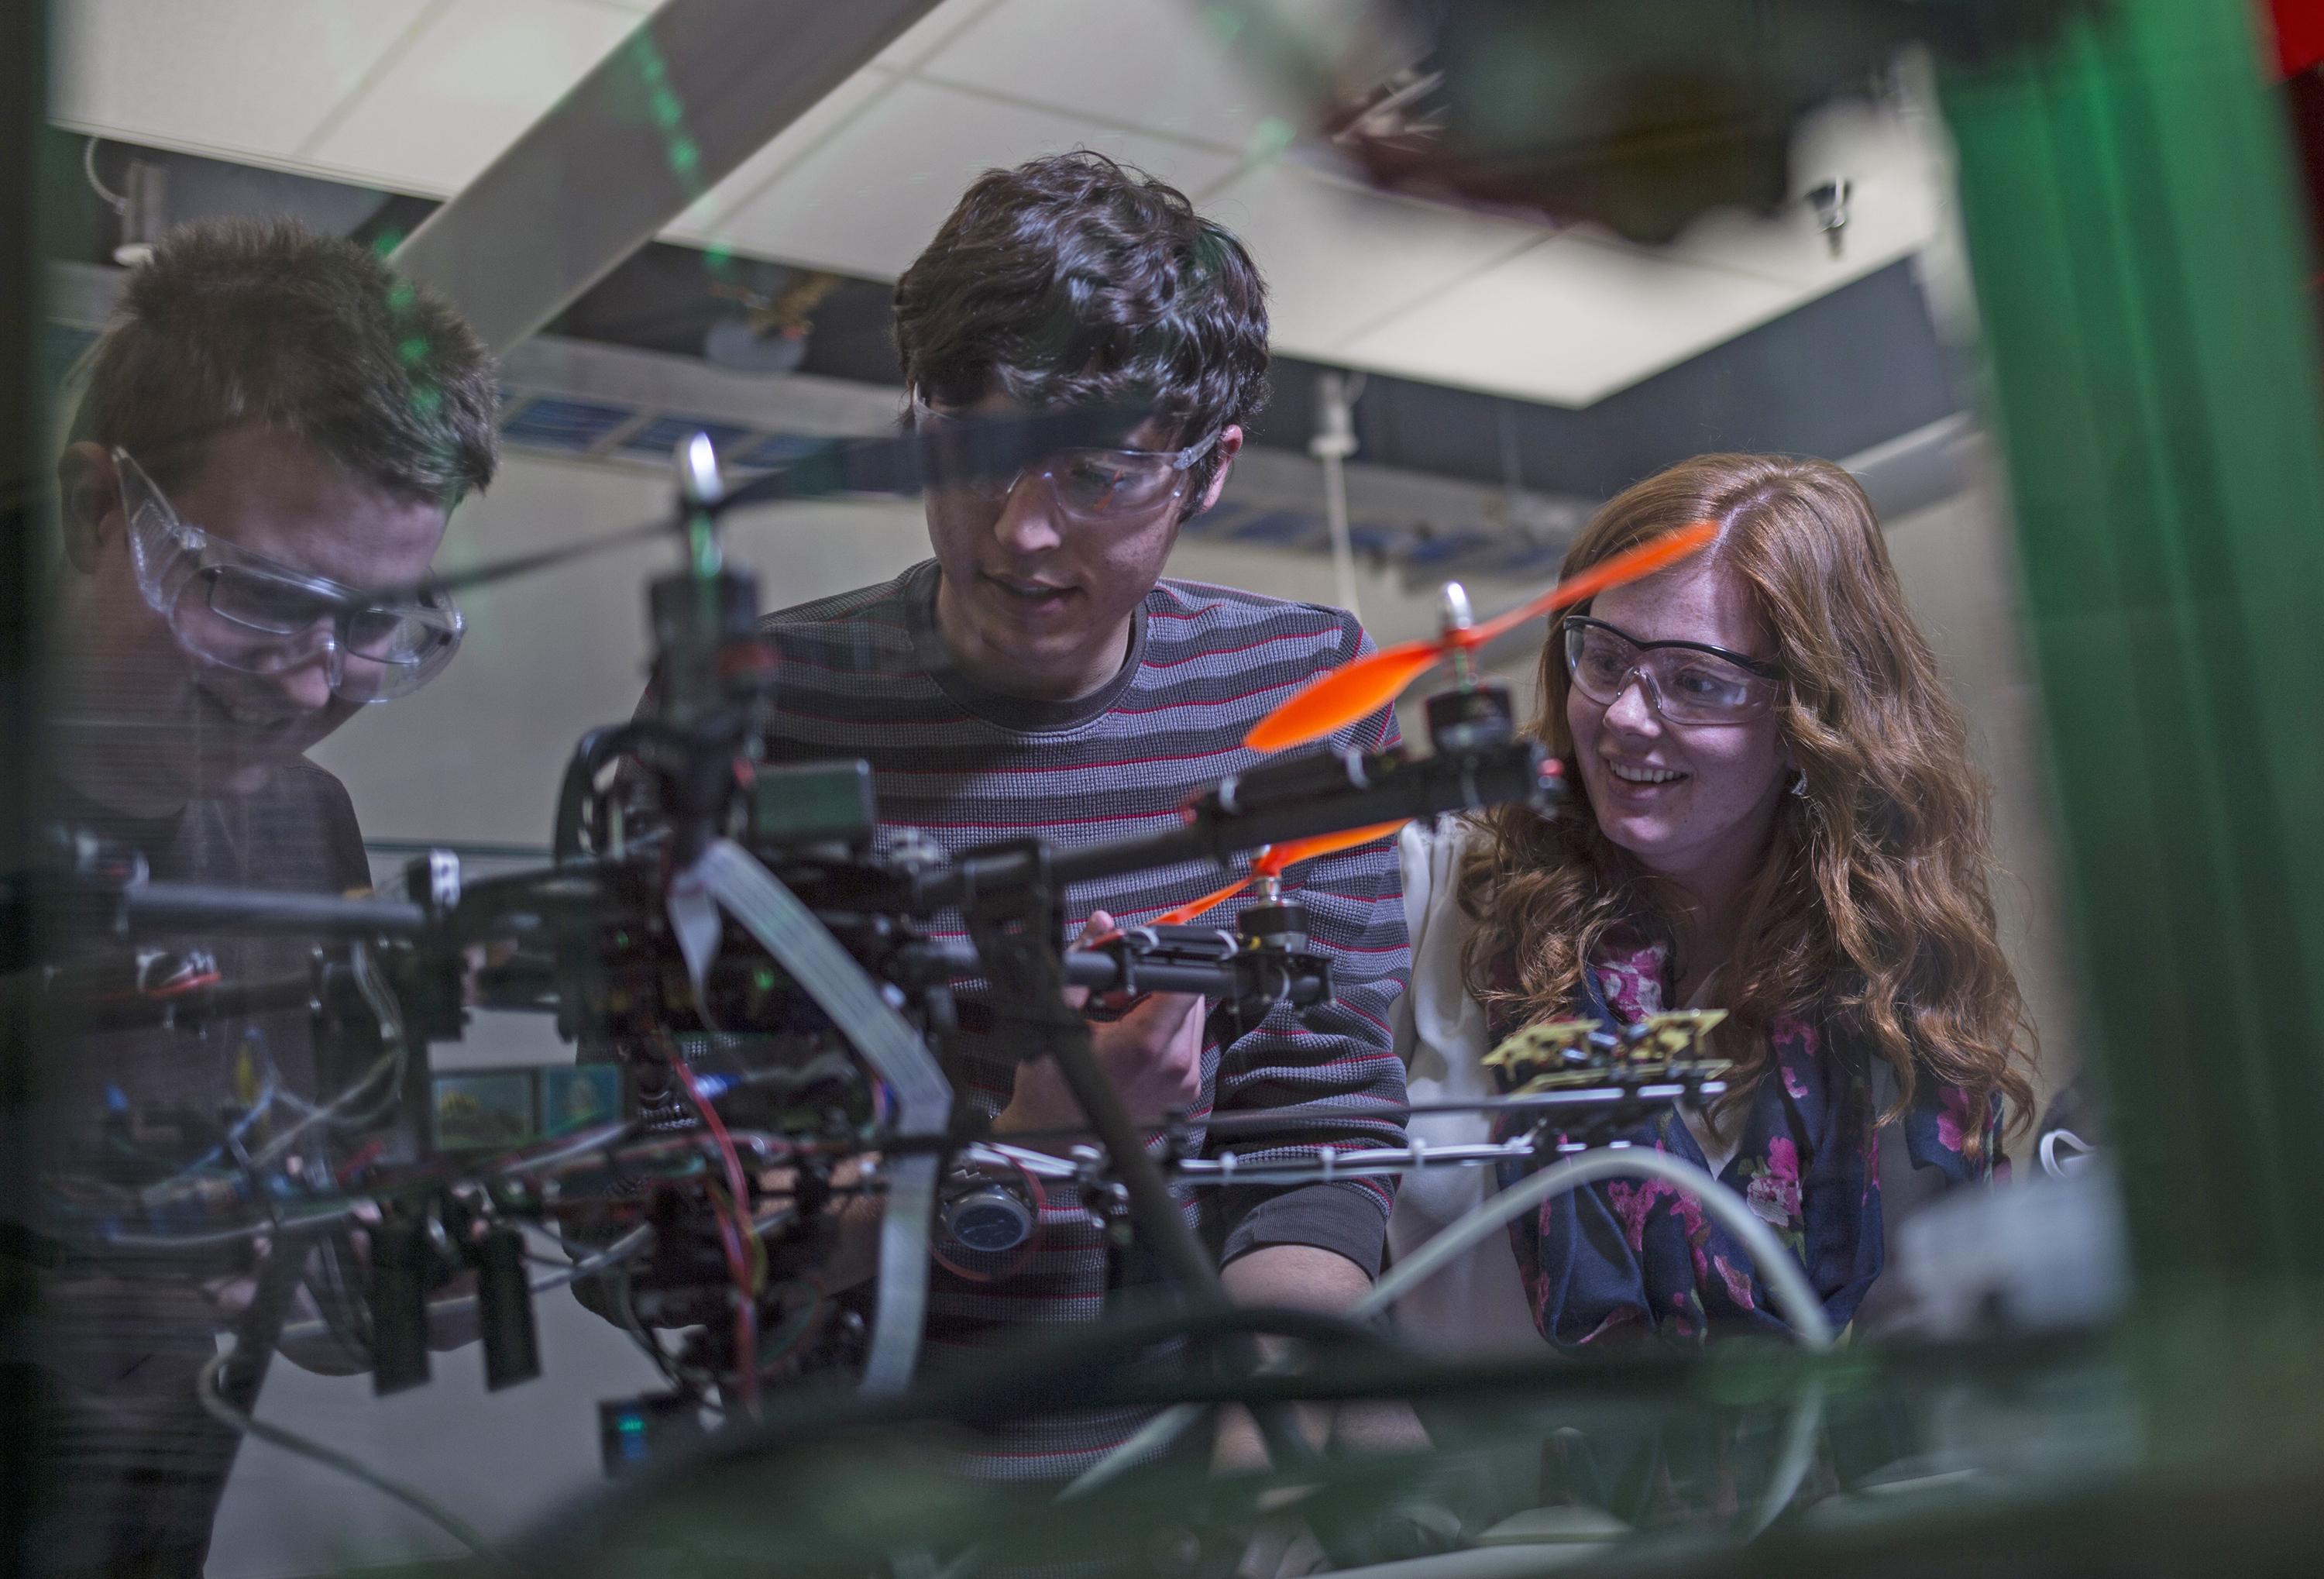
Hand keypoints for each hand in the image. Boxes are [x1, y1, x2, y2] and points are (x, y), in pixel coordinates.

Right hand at [992, 911, 1205, 1146]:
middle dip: (1158, 984)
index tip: (1145, 957)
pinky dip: (1164, 1032)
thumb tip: (1102, 925)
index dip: (1167, 960)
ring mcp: (1183, 1082)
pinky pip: (1186, 1042)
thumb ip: (1085, 963)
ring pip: (1191, 1018)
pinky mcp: (1184, 1091)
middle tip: (1119, 993)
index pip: (1186, 983)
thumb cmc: (1052, 1089)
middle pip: (1190, 997)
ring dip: (1162, 1008)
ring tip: (1122, 1019)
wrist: (1053, 1138)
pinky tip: (1131, 1039)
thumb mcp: (1058, 1015)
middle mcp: (1175, 1065)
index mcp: (1146, 1046)